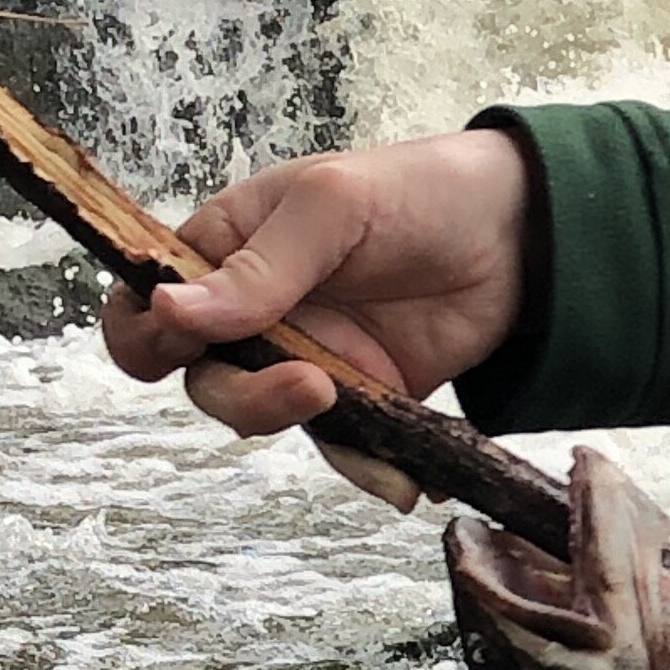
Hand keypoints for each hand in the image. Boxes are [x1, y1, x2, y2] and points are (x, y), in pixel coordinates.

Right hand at [98, 131, 533, 488]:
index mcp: (225, 251)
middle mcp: (256, 313)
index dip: (147, 336)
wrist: (522, 230)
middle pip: (207, 379)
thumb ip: (258, 267)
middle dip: (243, 396)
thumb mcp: (332, 207)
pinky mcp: (365, 396)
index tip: (185, 343)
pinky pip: (344, 445)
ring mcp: (308, 358)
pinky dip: (367, 467)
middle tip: (307, 385)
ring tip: (349, 408)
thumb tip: (171, 309)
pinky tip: (404, 480)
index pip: (147, 307)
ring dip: (300, 429)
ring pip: (269, 418)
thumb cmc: (418, 189)